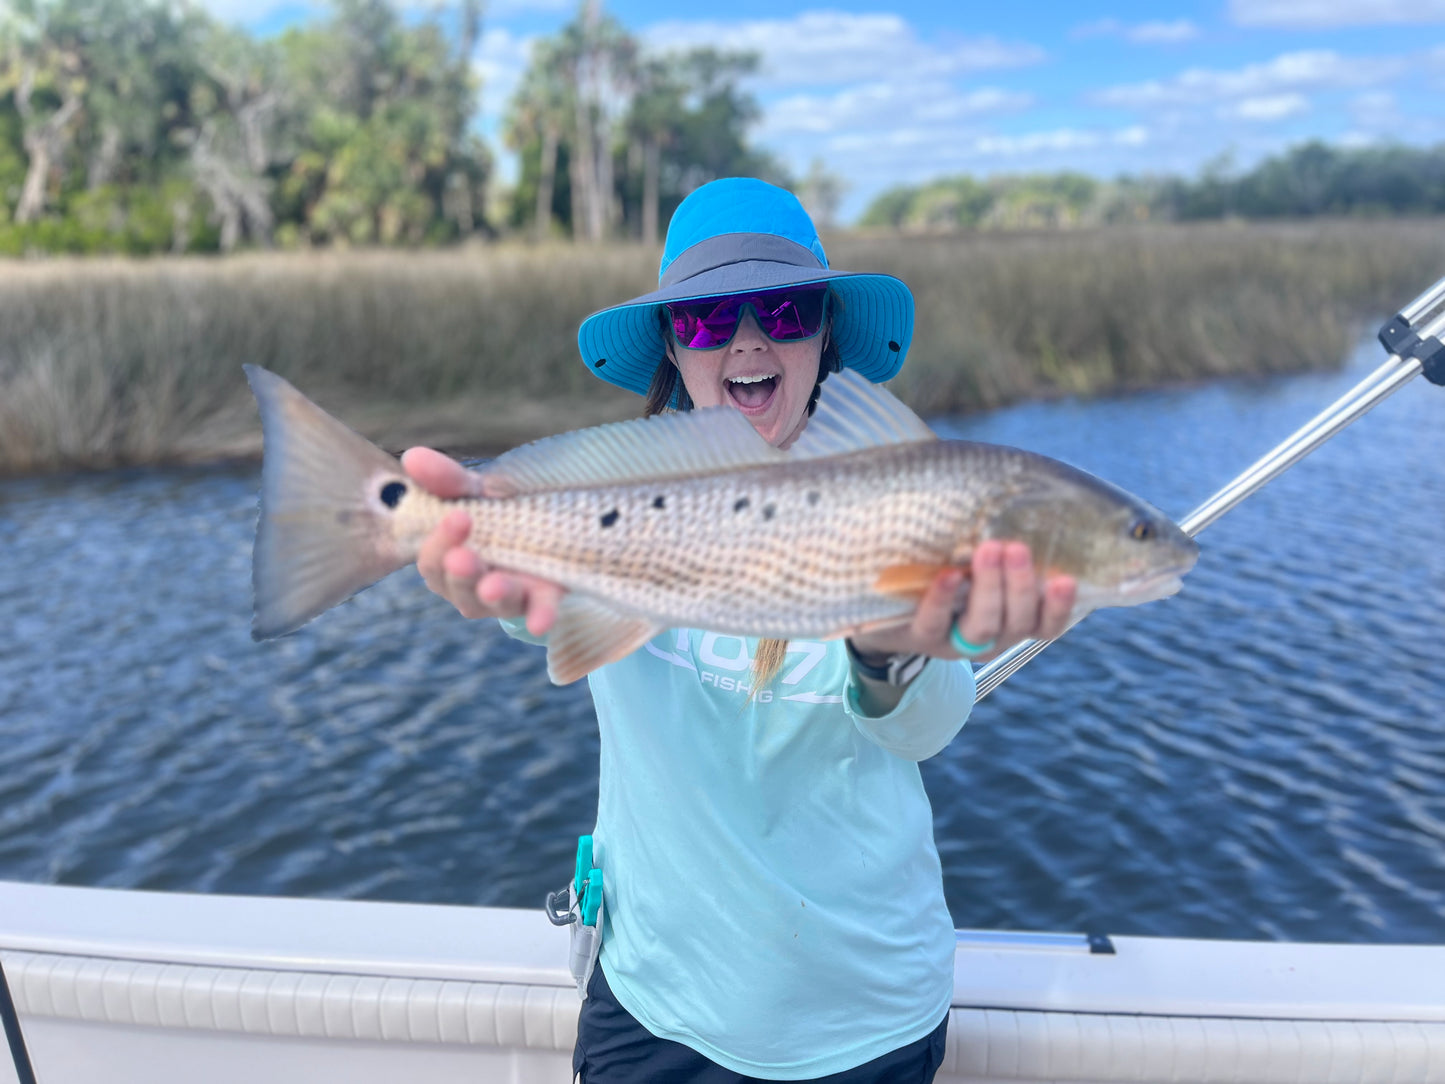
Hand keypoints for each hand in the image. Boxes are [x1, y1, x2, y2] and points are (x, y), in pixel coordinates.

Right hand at [402, 446, 566, 635]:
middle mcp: (472, 587)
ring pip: (495, 605)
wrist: (548, 522)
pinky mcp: (543, 599)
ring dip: (494, 595)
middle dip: (461, 573)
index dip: (440, 542)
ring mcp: (508, 597)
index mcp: (446, 561)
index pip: (432, 561)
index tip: (459, 515)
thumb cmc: (496, 511)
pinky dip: (539, 617)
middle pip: (459, 589)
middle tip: (464, 557)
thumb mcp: (475, 492)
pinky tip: (540, 623)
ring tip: (493, 584)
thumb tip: (412, 456)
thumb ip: (447, 479)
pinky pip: (539, 612)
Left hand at [850, 540, 1076, 665]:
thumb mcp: (976, 563)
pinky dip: (943, 599)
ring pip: (983, 624)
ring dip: (990, 587)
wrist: (886, 611)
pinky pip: (934, 624)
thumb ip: (1000, 545)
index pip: (1046, 624)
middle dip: (1020, 584)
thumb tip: (1020, 491)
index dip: (1059, 606)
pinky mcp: (921, 638)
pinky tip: (948, 574)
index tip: (1067, 578)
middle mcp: (991, 638)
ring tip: (989, 549)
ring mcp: (955, 642)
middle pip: (1017, 621)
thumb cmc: (945, 574)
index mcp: (1012, 623)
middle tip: (1016, 547)